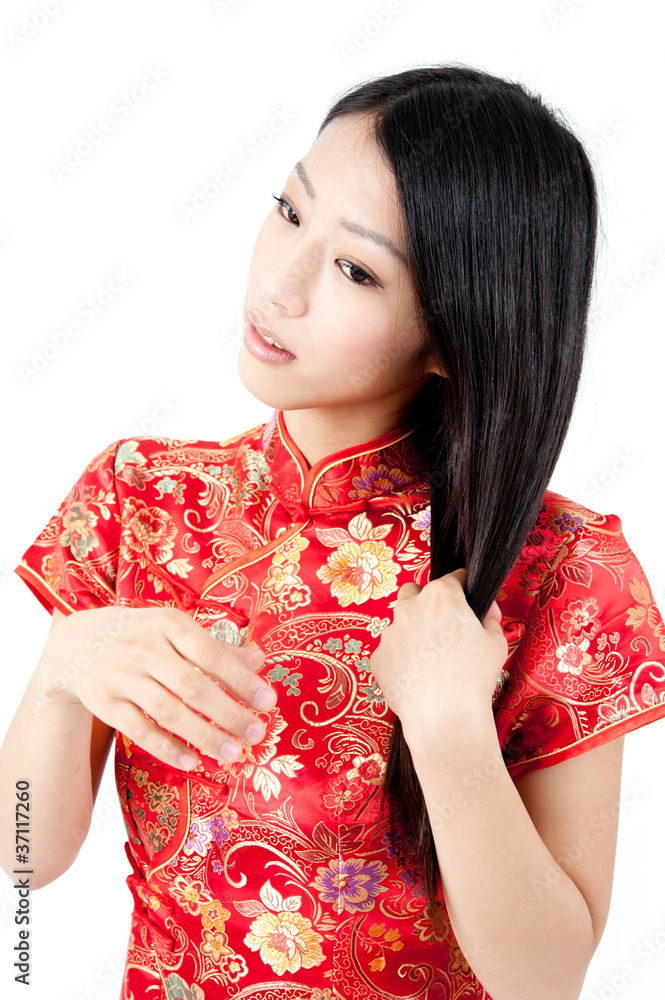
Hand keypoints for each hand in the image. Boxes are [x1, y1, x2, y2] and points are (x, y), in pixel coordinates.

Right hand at [38, 606, 274, 769]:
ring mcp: (122, 676)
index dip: (240, 679)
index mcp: (168, 624)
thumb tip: (260, 661)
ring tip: (233, 753)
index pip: (210, 654)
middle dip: (228, 713)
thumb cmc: (141, 635)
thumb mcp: (175, 630)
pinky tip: (193, 761)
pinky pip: (139, 731)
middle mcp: (144, 648)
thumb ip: (217, 647)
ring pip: (168, 711)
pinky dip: (167, 748)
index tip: (268, 701)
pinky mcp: (104, 703)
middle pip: (192, 686)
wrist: (77, 643)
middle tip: (257, 733)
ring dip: (204, 735)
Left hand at [368, 568, 507, 735]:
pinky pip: (390, 652)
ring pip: (400, 623)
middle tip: (443, 628)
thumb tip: (487, 613)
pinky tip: (417, 679)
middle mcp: (410, 606)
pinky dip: (401, 659)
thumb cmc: (474, 676)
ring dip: (413, 633)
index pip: (454, 579)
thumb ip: (491, 620)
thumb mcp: (496, 643)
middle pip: (416, 592)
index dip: (464, 590)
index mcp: (441, 596)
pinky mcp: (378, 657)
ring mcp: (390, 632)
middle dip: (427, 603)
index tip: (469, 602)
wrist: (444, 716)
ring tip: (431, 660)